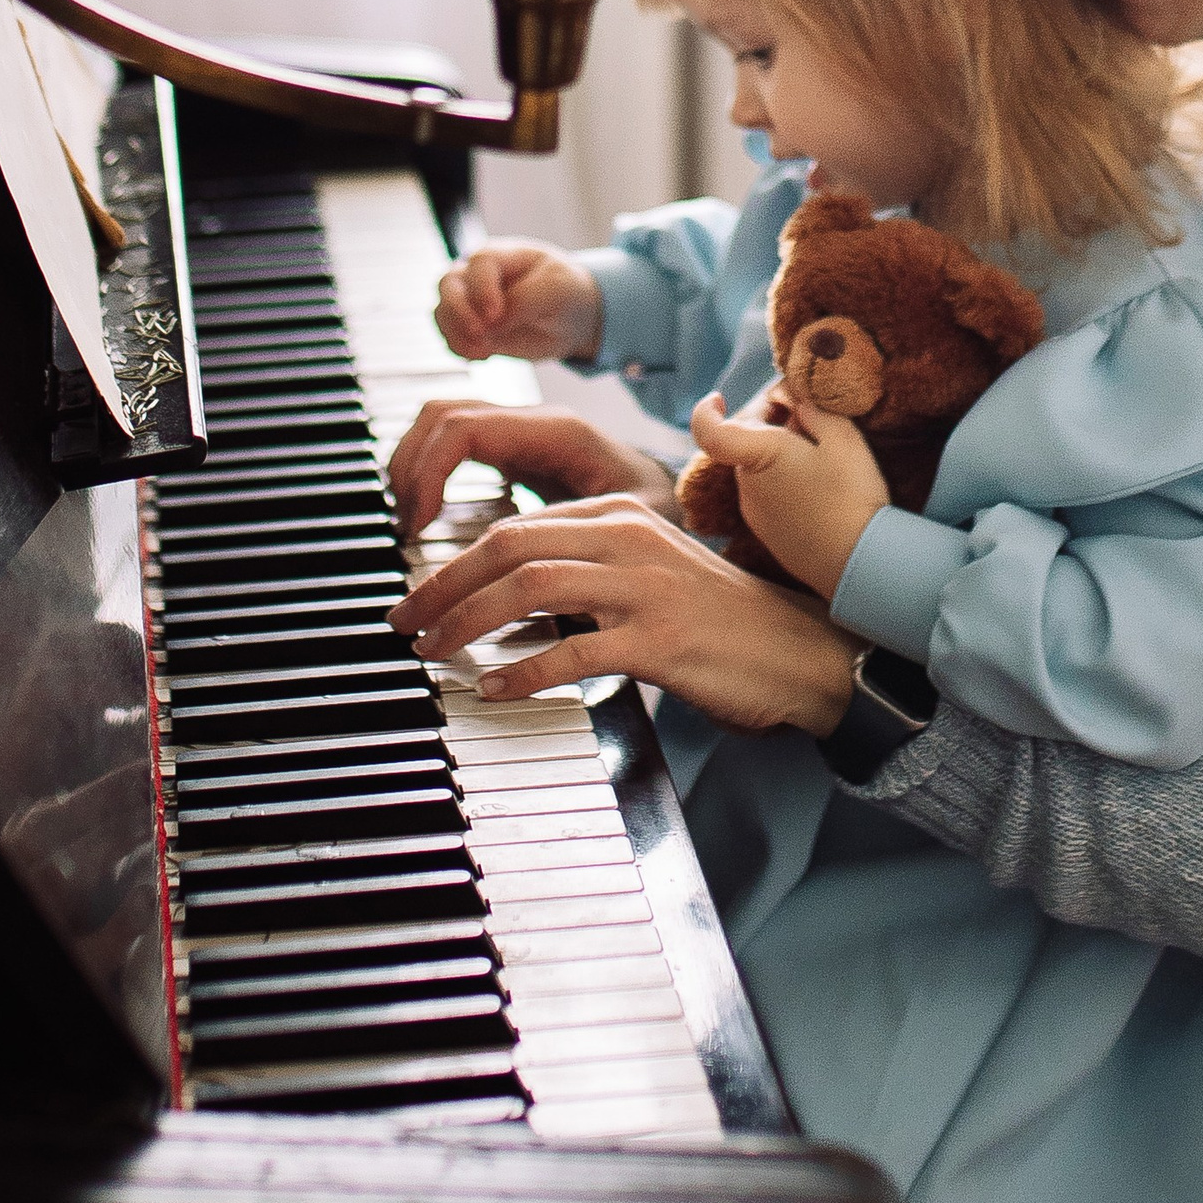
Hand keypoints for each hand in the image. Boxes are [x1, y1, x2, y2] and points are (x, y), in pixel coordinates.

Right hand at [386, 396, 678, 538]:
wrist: (672, 503)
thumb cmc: (658, 514)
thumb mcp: (628, 523)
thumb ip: (576, 529)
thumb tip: (516, 550)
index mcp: (556, 431)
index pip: (465, 427)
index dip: (428, 471)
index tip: (418, 524)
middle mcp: (532, 421)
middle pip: (440, 415)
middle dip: (409, 466)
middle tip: (405, 528)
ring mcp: (518, 432)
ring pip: (438, 423)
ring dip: (411, 466)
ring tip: (409, 525)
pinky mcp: (510, 450)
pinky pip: (450, 444)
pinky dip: (425, 471)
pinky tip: (423, 516)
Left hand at [390, 494, 860, 734]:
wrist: (797, 650)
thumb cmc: (717, 620)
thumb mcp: (647, 572)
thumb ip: (586, 569)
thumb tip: (507, 595)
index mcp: (620, 513)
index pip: (515, 527)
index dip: (454, 562)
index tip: (419, 596)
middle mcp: (627, 538)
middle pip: (509, 548)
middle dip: (443, 587)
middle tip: (405, 624)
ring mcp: (644, 587)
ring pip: (530, 589)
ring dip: (468, 624)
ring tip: (435, 653)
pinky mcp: (660, 639)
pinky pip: (573, 651)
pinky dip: (523, 672)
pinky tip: (494, 690)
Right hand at [433, 242, 604, 365]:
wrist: (570, 317)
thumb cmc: (564, 291)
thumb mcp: (555, 289)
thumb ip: (523, 301)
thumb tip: (491, 325)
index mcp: (499, 255)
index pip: (478, 265)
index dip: (482, 290)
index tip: (496, 314)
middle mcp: (476, 275)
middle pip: (447, 284)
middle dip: (458, 312)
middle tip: (481, 335)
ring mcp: (470, 302)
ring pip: (442, 312)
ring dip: (457, 334)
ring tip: (484, 352)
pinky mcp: (470, 329)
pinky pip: (450, 337)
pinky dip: (460, 348)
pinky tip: (484, 356)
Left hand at [689, 391, 888, 599]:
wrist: (861, 563)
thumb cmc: (851, 495)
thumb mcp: (842, 437)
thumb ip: (812, 408)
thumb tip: (791, 398)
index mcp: (758, 456)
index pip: (709, 431)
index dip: (706, 411)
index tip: (718, 398)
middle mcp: (747, 486)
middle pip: (745, 444)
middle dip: (771, 427)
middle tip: (812, 426)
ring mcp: (756, 514)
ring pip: (759, 471)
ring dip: (781, 457)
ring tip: (824, 462)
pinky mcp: (770, 535)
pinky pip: (769, 497)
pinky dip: (786, 484)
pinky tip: (821, 491)